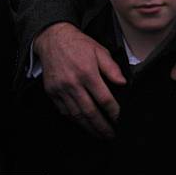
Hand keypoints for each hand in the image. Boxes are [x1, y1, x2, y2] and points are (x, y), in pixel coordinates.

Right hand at [34, 22, 126, 138]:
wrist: (54, 39)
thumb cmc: (79, 44)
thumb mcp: (100, 50)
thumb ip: (112, 68)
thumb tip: (123, 83)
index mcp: (87, 72)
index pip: (104, 98)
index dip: (113, 111)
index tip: (120, 119)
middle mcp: (73, 83)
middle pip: (90, 112)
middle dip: (102, 126)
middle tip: (111, 135)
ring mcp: (61, 90)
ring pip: (76, 115)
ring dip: (89, 127)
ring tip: (99, 134)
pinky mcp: (52, 93)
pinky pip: (64, 112)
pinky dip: (75, 120)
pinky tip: (83, 124)